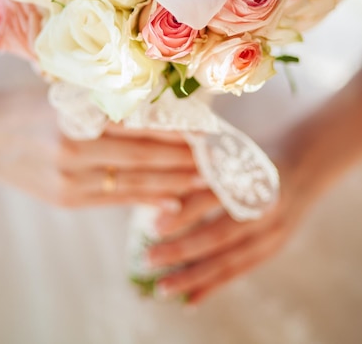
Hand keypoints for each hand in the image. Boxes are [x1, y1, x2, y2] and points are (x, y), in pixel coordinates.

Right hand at [0, 86, 200, 208]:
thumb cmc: (29, 107)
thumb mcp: (67, 96)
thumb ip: (108, 106)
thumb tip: (158, 114)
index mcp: (78, 116)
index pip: (140, 127)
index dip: (176, 132)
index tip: (207, 133)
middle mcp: (75, 150)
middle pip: (143, 158)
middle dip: (183, 160)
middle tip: (215, 159)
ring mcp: (69, 180)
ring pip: (134, 182)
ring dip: (172, 182)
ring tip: (202, 179)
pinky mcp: (66, 199)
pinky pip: (114, 200)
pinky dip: (145, 199)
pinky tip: (170, 198)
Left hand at [144, 157, 312, 305]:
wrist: (303, 165)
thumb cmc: (251, 155)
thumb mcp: (231, 150)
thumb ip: (202, 165)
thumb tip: (159, 188)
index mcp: (254, 175)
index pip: (216, 196)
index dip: (186, 211)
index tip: (153, 225)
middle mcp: (266, 206)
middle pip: (221, 233)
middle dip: (183, 250)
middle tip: (149, 260)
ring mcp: (274, 231)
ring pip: (230, 259)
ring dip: (194, 277)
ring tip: (162, 288)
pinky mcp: (273, 248)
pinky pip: (241, 270)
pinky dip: (214, 286)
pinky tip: (189, 300)